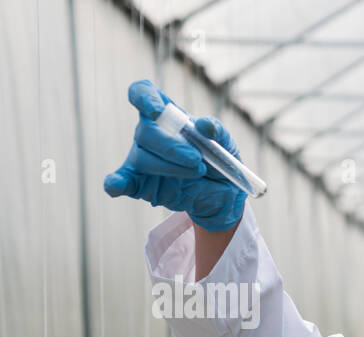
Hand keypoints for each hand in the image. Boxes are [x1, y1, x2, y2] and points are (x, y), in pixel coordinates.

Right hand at [103, 79, 245, 231]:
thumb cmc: (219, 161)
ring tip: (198, 171)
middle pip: (145, 132)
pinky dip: (116, 183)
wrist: (223, 194)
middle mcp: (149, 133)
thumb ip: (218, 131)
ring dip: (172, 167)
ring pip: (143, 158)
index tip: (158, 112)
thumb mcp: (226, 144)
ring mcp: (141, 158)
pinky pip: (122, 181)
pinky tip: (115, 186)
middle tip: (197, 160)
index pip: (142, 93)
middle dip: (172, 147)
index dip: (144, 97)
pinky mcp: (140, 183)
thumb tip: (204, 125)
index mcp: (166, 115)